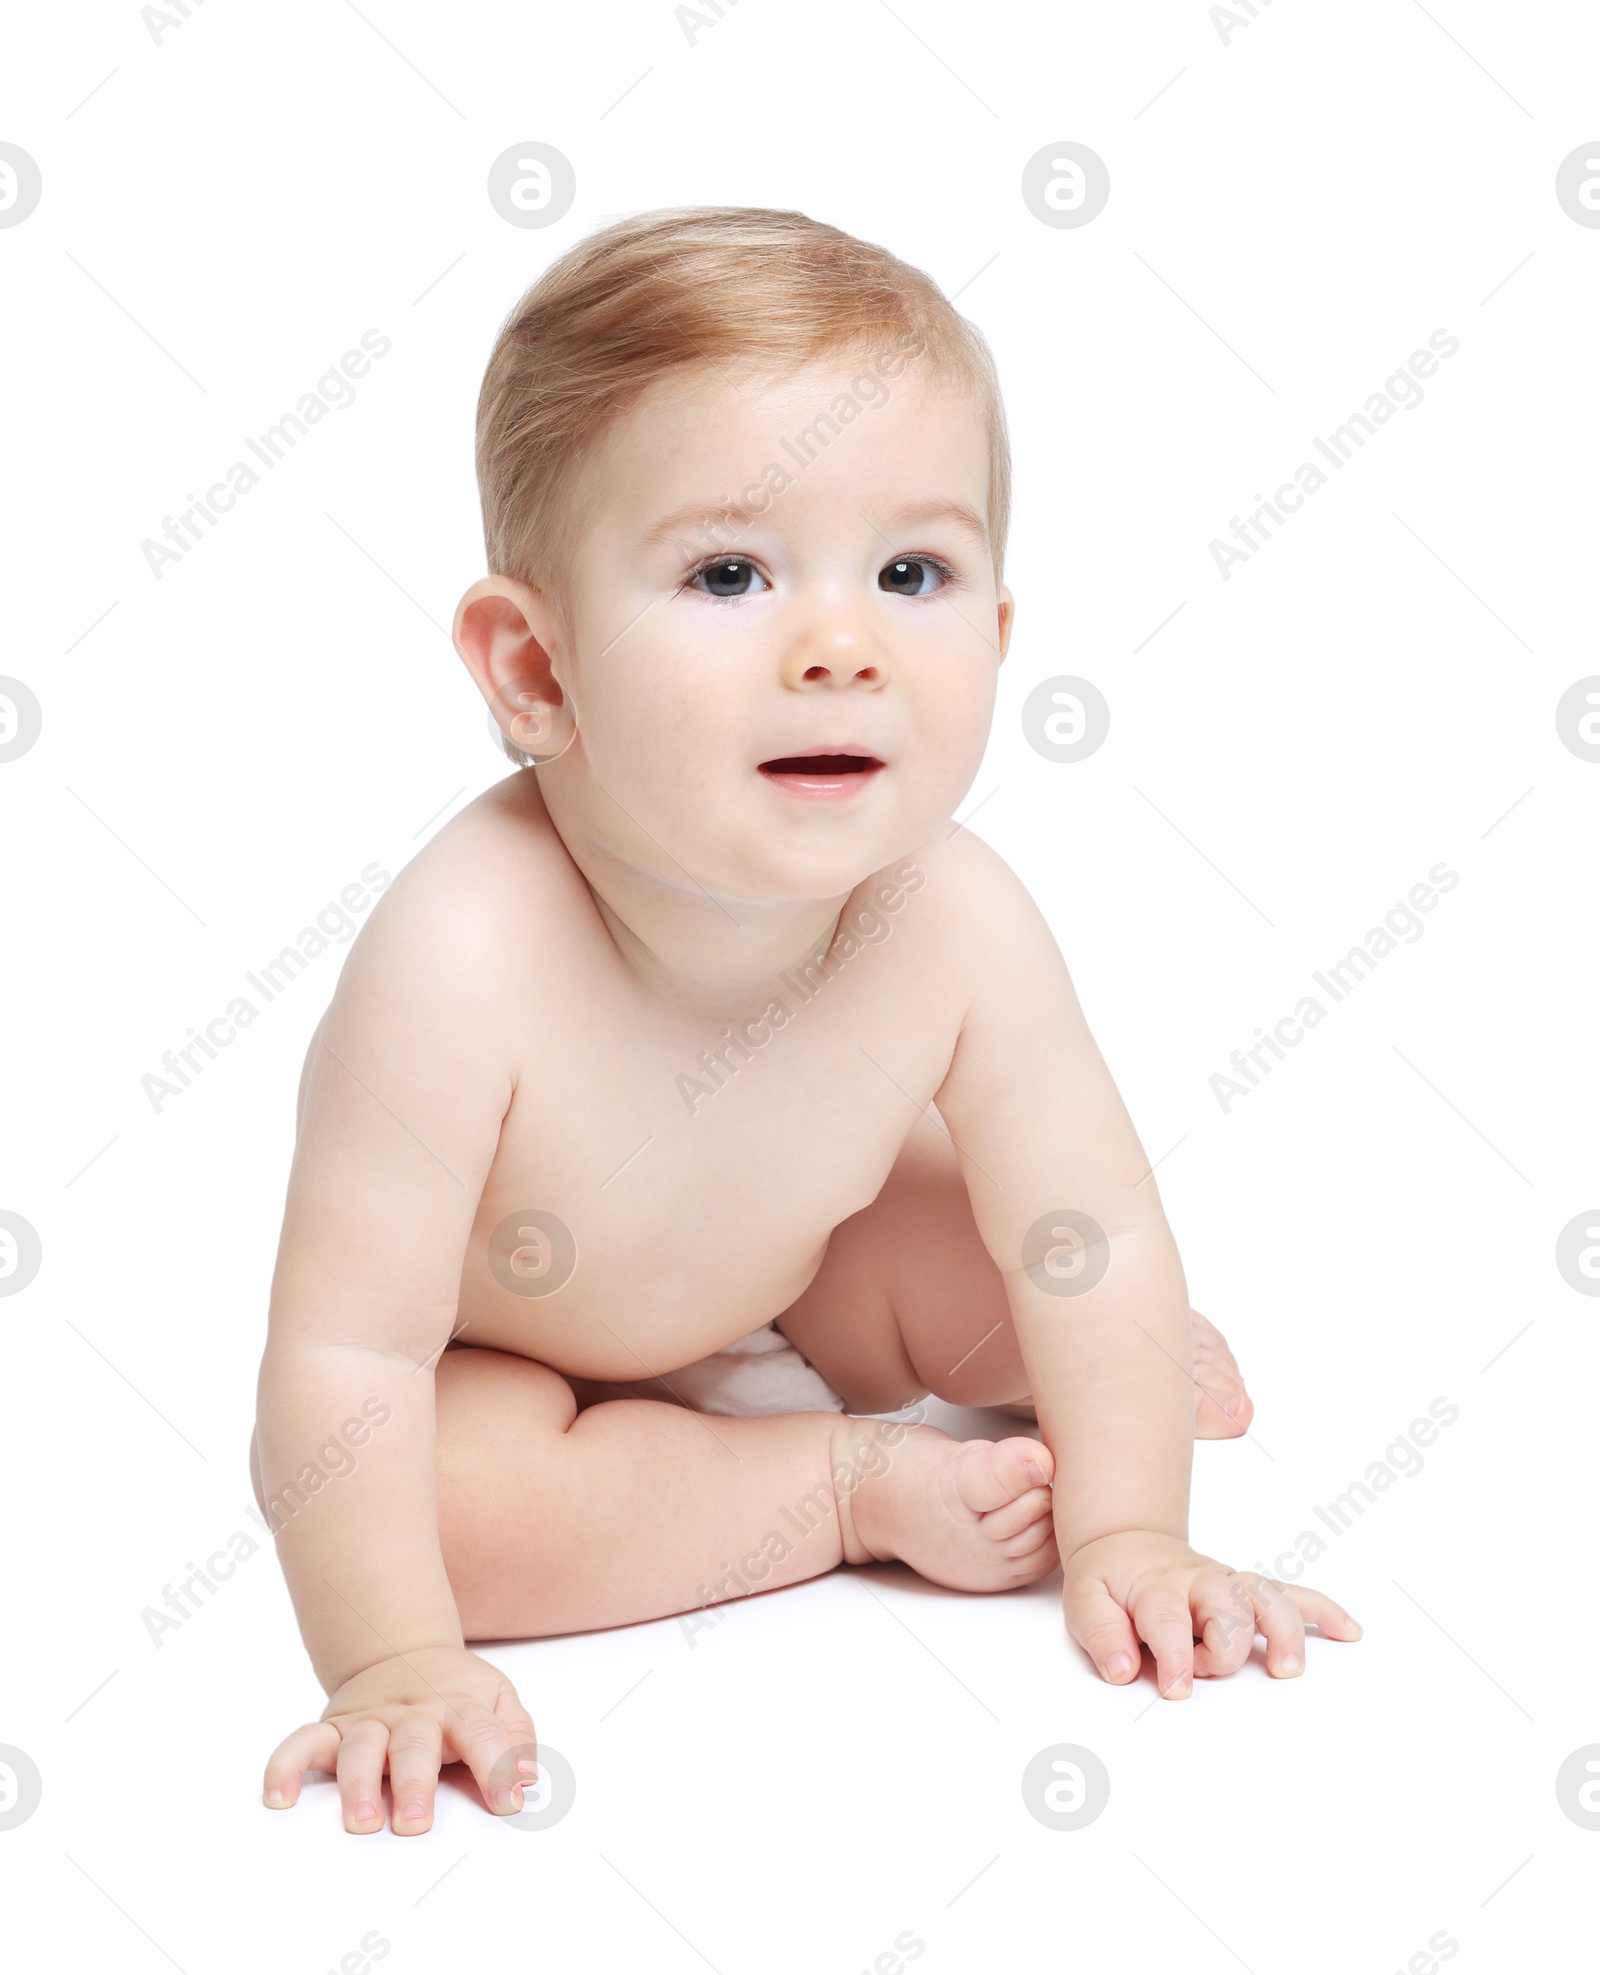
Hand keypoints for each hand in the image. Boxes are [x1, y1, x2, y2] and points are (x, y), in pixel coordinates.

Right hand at [263, 1646, 537, 1832]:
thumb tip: (527, 1779)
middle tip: (416, 1824)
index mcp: (458, 1705)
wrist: (400, 1650)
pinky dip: (286, 1766)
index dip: (498, 1767)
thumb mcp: (497, 1696)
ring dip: (358, 1784)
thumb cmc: (454, 1689)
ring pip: (359, 1748)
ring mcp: (369, 1720)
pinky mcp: (333, 1728)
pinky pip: (302, 1743)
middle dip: (415, 1783)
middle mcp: (412, 1713)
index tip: (509, 1802)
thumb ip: (516, 1734)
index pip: (483, 1733)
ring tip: (362, 1822)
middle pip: (415, 1744)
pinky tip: (279, 1797)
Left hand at [1063, 1530, 1361, 1697]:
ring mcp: (1228, 1585)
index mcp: (1156, 1586)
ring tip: (1287, 1668)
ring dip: (1282, 1630)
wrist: (1126, 1543)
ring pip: (1265, 1598)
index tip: (1177, 1689)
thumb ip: (1100, 1633)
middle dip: (1223, 1648)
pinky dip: (1321, 1609)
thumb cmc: (1109, 1580)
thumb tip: (1122, 1670)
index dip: (1175, 1657)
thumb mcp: (1085, 1600)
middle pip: (1225, 1609)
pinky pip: (1291, 1595)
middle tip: (1205, 1672)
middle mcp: (1199, 1582)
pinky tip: (1349, 1630)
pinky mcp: (1247, 1591)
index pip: (1168, 1620)